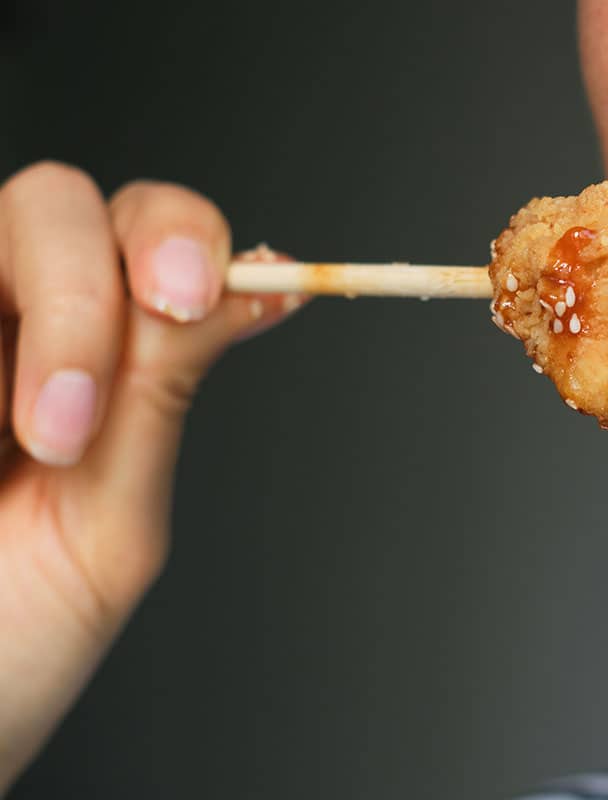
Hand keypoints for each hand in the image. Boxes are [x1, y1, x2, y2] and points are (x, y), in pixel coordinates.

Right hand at [0, 162, 296, 789]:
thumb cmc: (6, 650)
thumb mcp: (103, 528)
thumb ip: (157, 396)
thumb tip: (265, 282)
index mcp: (87, 361)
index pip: (150, 239)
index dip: (179, 240)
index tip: (197, 301)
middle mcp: (6, 329)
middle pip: (56, 205)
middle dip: (85, 288)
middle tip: (83, 406)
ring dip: (42, 325)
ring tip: (31, 444)